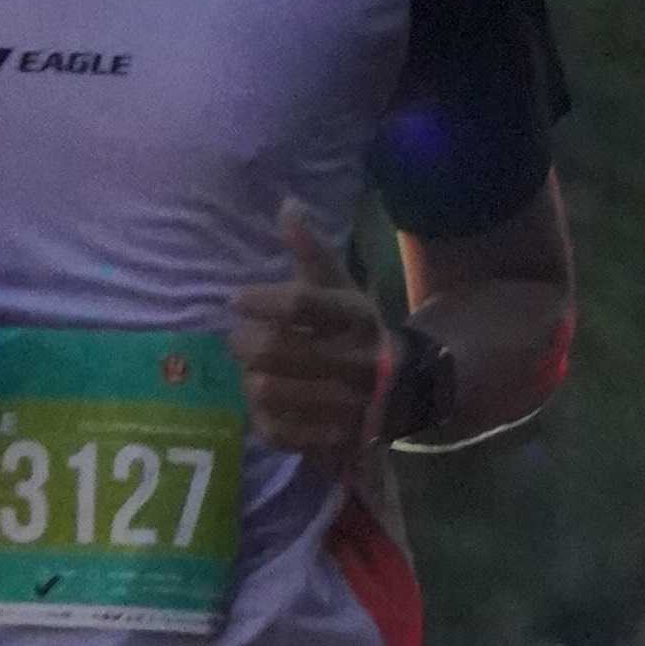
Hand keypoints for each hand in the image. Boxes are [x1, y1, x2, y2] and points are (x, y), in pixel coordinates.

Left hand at [230, 200, 391, 462]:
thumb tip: (287, 205)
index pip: (301, 303)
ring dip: (249, 379)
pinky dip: (261, 417)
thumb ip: (313, 251)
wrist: (408, 387)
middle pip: (273, 350)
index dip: (261, 300)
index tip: (237, 299)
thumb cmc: (357, 329)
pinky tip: (264, 405)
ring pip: (269, 391)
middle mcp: (356, 360)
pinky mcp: (337, 440)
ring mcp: (347, 404)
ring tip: (252, 372)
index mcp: (356, 317)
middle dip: (243, 342)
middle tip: (239, 339)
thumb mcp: (342, 288)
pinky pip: (278, 431)